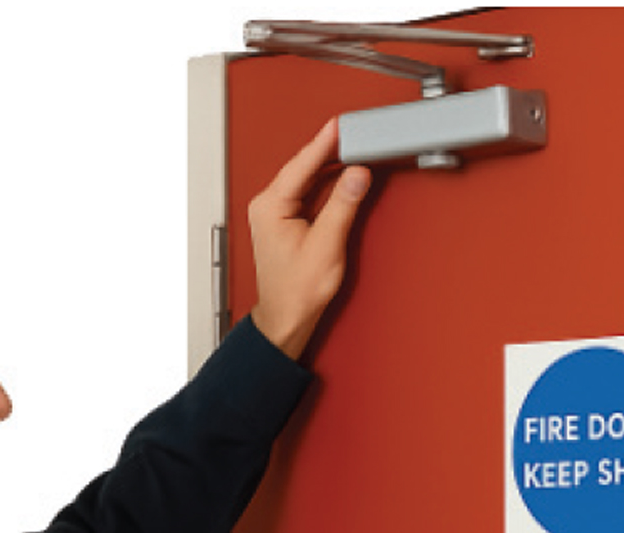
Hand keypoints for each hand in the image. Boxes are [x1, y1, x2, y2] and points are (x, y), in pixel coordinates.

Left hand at [248, 119, 372, 360]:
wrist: (286, 318)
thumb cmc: (296, 292)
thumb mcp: (325, 246)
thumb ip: (342, 205)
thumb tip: (356, 174)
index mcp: (270, 207)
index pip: (302, 163)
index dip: (325, 142)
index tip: (341, 124)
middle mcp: (267, 206)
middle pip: (303, 166)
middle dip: (330, 149)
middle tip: (355, 132)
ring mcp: (274, 212)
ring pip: (306, 177)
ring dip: (329, 165)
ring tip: (353, 148)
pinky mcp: (285, 219)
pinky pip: (307, 190)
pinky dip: (325, 182)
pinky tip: (341, 176)